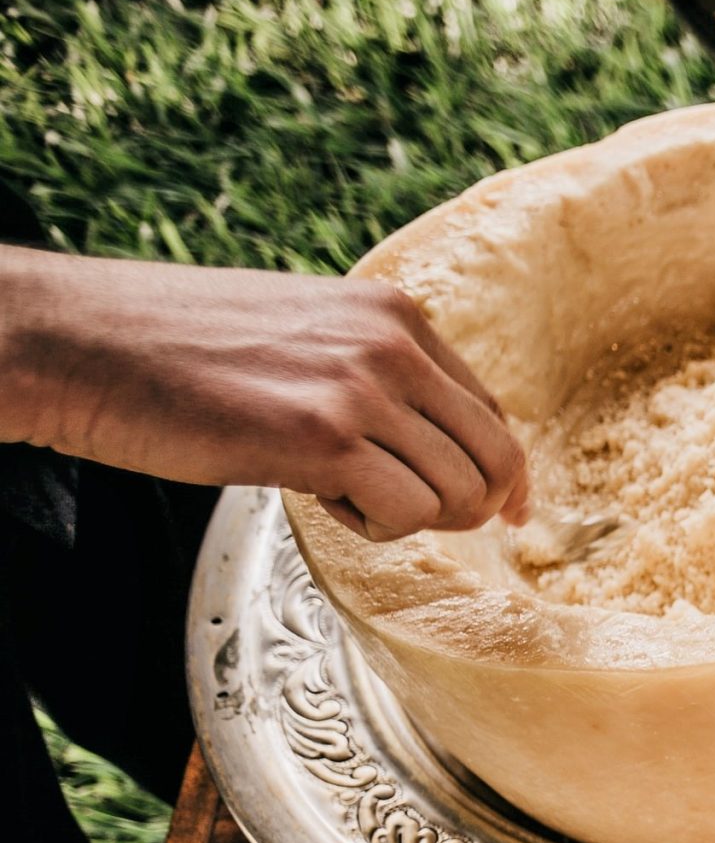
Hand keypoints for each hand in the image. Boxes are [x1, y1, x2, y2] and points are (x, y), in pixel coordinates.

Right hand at [0, 247, 528, 539]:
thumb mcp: (306, 337)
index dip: (501, 475)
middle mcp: (393, 344)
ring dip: (407, 517)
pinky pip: (407, 514)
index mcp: (396, 314)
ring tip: (337, 492)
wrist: (82, 345)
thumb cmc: (182, 354)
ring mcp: (363, 388)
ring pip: (457, 493)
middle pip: (496, 458)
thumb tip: (445, 445)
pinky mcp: (324, 436)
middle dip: (470, 508)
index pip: (492, 411)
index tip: (503, 513)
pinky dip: (374, 528)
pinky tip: (319, 500)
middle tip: (407, 515)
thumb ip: (377, 376)